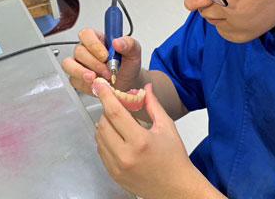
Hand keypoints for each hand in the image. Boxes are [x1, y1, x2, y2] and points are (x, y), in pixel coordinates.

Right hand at [61, 28, 142, 95]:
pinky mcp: (77, 78)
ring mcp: (79, 64)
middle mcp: (86, 50)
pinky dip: (84, 84)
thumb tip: (118, 42)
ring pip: (69, 64)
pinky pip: (73, 80)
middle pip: (78, 51)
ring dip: (81, 72)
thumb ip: (128, 44)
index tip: (106, 55)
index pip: (86, 34)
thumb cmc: (128, 64)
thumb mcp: (134, 52)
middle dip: (94, 63)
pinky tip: (95, 85)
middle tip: (107, 70)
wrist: (128, 82)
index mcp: (97, 39)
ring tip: (94, 78)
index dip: (94, 44)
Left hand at [95, 82, 207, 198]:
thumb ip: (153, 105)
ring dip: (105, 125)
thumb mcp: (167, 127)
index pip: (115, 113)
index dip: (106, 97)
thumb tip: (146, 87)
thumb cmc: (174, 158)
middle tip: (117, 107)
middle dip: (107, 111)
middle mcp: (125, 155)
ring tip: (119, 123)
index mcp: (140, 141)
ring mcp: (117, 167)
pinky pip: (101, 151)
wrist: (175, 188)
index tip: (101, 87)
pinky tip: (117, 138)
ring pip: (99, 137)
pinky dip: (105, 140)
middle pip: (103, 124)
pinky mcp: (113, 174)